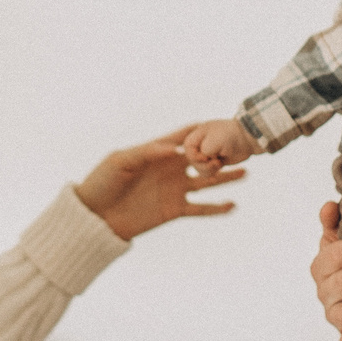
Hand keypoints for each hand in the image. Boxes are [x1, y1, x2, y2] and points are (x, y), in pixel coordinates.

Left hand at [75, 128, 247, 240]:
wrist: (95, 217)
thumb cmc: (102, 182)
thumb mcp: (120, 161)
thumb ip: (147, 152)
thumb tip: (174, 148)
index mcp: (156, 152)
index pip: (183, 138)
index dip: (200, 130)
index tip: (220, 123)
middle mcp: (169, 169)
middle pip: (201, 159)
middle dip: (220, 153)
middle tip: (241, 147)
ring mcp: (174, 189)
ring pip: (206, 182)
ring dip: (226, 178)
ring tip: (245, 171)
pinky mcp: (173, 210)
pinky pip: (200, 209)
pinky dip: (216, 208)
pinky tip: (233, 204)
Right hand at [179, 118, 256, 167]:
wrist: (246, 138)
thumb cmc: (229, 136)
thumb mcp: (212, 143)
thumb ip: (202, 153)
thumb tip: (204, 161)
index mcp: (196, 136)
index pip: (188, 149)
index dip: (195, 156)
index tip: (206, 157)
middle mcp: (199, 145)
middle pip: (193, 161)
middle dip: (203, 165)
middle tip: (217, 162)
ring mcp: (206, 154)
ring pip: (200, 168)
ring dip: (209, 169)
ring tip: (220, 163)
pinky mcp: (214, 161)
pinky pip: (208, 172)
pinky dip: (213, 171)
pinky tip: (220, 166)